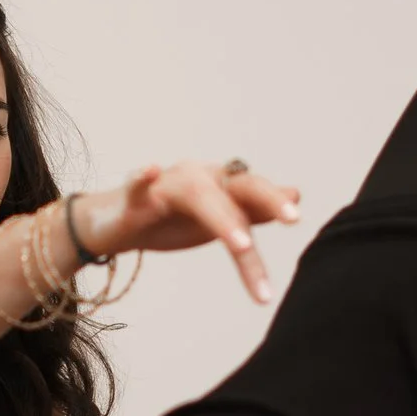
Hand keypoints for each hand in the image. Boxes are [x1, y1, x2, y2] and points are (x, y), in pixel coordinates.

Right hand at [76, 160, 301, 303]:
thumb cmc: (171, 220)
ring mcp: (166, 186)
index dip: (276, 201)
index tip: (298, 219)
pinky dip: (143, 177)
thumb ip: (253, 209)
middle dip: (265, 201)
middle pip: (235, 186)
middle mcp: (198, 179)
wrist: (118, 226)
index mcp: (220, 185)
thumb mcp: (217, 220)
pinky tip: (149, 170)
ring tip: (243, 246)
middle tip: (292, 220)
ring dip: (222, 218)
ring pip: (198, 194)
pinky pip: (138, 185)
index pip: (254, 191)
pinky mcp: (133, 200)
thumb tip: (295, 195)